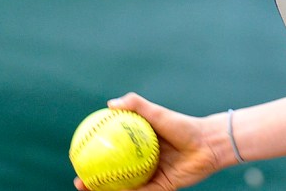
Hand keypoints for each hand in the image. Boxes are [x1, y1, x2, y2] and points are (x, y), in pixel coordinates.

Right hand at [73, 93, 226, 190]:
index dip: (93, 155)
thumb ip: (137, 106)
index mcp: (139, 146)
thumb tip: (110, 103)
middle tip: (78, 178)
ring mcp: (150, 178)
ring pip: (123, 188)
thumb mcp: (158, 113)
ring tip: (89, 189)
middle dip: (93, 179)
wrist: (208, 144)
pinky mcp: (161, 189)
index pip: (111, 152)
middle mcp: (142, 163)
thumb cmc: (183, 125)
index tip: (77, 154)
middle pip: (113, 174)